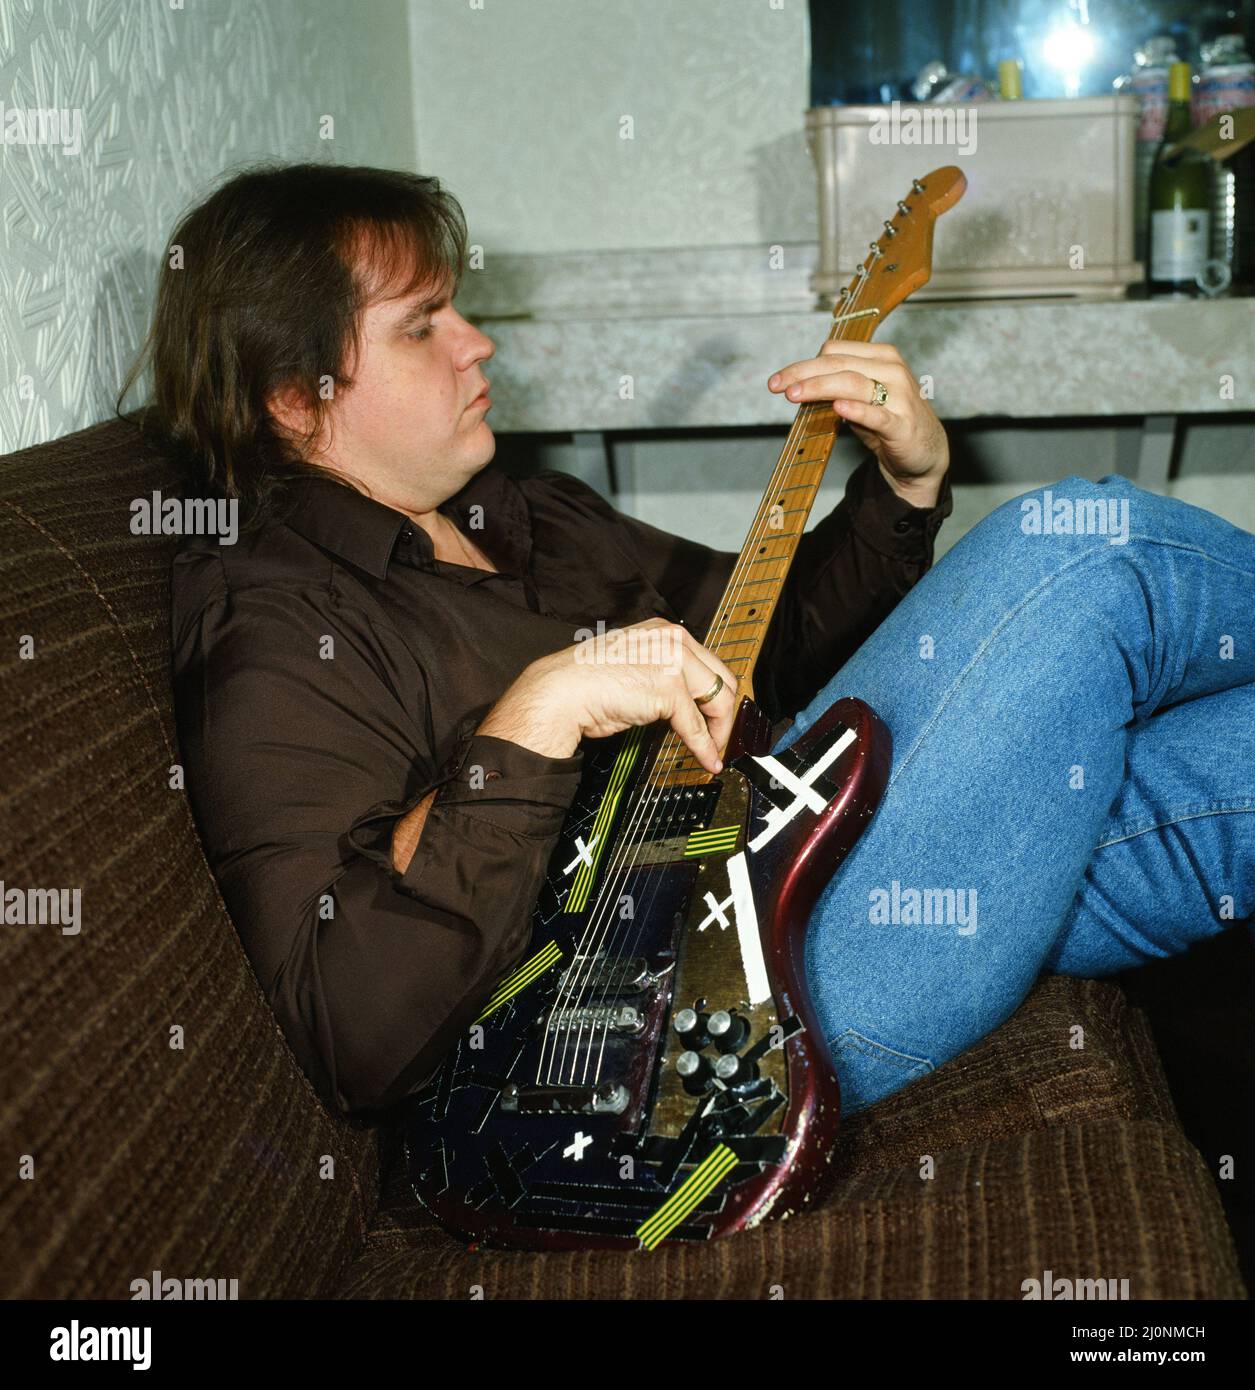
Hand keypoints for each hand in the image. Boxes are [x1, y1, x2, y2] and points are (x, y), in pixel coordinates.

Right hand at [476, 618, 738, 774]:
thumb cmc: (587, 683)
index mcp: (663, 631)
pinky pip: (695, 725)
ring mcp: (672, 661)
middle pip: (721, 679)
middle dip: (725, 713)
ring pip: (716, 701)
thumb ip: (662, 673)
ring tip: (715, 751)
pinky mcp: (668, 688)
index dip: (718, 694)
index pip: (708, 663)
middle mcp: (672, 640)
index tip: (718, 716)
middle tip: (722, 737)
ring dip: (719, 732)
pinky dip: (704, 747)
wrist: (561, 692)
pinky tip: (707, 759)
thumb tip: (687, 702)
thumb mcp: (635, 666)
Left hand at [768, 339, 948, 507]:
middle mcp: (892, 370)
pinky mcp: (902, 424)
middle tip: (777, 386)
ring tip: (794, 395)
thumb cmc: (887, 421)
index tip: (779, 380)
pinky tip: (838, 408)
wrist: (923, 452)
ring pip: (853, 383)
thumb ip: (834, 387)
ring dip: (820, 387)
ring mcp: (900, 396)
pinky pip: (876, 414)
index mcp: (881, 356)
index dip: (803, 364)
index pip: (835, 352)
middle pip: (839, 365)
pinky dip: (856, 410)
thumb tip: (797, 385)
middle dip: (803, 374)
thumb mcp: (860, 398)